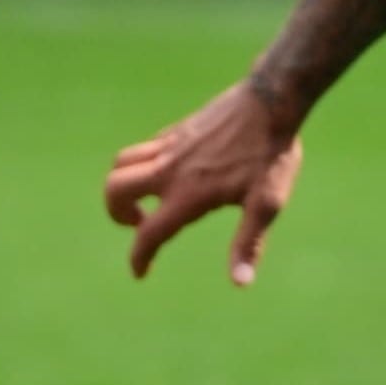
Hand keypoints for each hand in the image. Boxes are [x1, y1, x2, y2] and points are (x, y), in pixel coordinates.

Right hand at [104, 77, 306, 284]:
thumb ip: (249, 243)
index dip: (138, 257)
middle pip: (114, 188)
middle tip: (138, 224)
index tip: (140, 271)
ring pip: (121, 163)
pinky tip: (167, 174)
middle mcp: (170, 169)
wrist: (271, 101)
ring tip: (146, 201)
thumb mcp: (267, 203)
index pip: (148, 233)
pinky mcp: (177, 130)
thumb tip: (240, 283)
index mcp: (189, 194)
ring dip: (121, 185)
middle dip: (115, 213)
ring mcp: (170, 145)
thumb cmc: (271, 154)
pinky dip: (140, 165)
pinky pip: (143, 148)